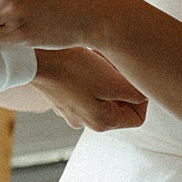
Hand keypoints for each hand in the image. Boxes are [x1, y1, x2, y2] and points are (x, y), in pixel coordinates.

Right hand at [31, 48, 146, 131]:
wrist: (36, 58)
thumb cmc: (74, 68)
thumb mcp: (114, 81)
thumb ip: (137, 94)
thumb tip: (145, 97)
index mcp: (102, 123)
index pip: (137, 118)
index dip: (142, 97)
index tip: (132, 78)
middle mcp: (85, 122)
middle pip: (119, 107)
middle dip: (121, 85)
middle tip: (114, 65)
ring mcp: (71, 112)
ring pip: (102, 97)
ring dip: (106, 79)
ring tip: (97, 61)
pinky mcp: (61, 99)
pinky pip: (85, 90)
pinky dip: (89, 77)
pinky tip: (82, 63)